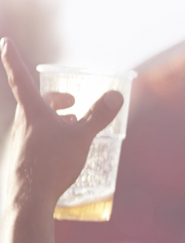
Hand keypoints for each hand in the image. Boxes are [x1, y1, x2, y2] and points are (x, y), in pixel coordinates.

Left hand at [0, 37, 122, 214]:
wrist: (28, 200)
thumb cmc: (51, 165)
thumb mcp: (81, 138)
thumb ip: (98, 116)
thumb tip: (115, 94)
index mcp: (32, 112)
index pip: (19, 79)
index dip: (13, 59)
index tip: (5, 42)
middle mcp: (22, 124)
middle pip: (36, 102)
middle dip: (55, 99)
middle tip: (73, 102)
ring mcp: (21, 141)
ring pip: (37, 122)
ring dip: (56, 120)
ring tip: (74, 128)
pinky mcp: (23, 158)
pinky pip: (38, 140)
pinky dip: (52, 138)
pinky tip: (65, 153)